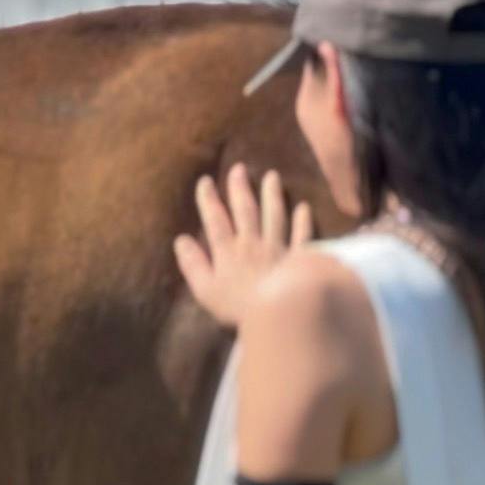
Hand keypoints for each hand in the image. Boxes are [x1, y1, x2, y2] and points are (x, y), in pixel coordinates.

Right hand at [174, 165, 313, 327]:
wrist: (276, 315)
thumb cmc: (236, 308)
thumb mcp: (205, 290)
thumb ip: (193, 264)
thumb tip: (180, 239)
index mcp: (228, 252)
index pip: (216, 220)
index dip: (209, 200)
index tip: (205, 181)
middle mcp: (253, 244)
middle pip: (245, 211)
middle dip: (240, 188)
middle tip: (238, 168)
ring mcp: (278, 249)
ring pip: (274, 216)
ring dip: (272, 195)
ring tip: (272, 176)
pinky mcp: (298, 259)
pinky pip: (302, 237)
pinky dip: (303, 221)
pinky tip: (304, 207)